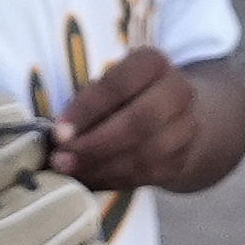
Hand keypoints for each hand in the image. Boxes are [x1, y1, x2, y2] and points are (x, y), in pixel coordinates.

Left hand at [53, 44, 219, 196]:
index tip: (58, 132)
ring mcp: (186, 128)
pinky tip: (90, 180)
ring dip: (102, 168)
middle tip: (62, 160)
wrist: (171, 115)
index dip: (87, 110)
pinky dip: (114, 181)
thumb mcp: (106, 87)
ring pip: (145, 154)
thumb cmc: (125, 96)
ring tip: (72, 173)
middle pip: (139, 121)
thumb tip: (61, 136)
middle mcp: (177, 92)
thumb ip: (86, 105)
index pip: (119, 84)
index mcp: (153, 63)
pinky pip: (147, 176)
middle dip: (96, 145)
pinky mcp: (181, 160)